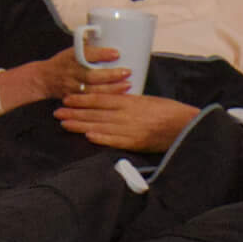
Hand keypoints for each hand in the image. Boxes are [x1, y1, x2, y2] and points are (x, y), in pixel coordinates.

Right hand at [0, 43, 131, 110]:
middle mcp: (71, 71)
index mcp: (72, 56)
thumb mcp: (73, 51)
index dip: (102, 54)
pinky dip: (104, 99)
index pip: (87, 54)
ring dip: (111, 89)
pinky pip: (90, 100)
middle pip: (91, 75)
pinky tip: (117, 97)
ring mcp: (71, 86)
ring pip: (93, 90)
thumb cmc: (63, 61)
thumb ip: (89, 48)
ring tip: (127, 85)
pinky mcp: (73, 97)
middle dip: (110, 75)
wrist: (44, 79)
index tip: (117, 53)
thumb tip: (112, 38)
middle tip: (127, 71)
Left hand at [55, 88, 195, 152]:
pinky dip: (99, 137)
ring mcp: (130, 129)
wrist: (185, 125)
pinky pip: (114, 140)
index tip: (67, 98)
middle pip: (94, 112)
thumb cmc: (169, 111)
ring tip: (64, 123)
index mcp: (129, 101)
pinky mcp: (135, 142)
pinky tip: (86, 136)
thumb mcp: (147, 100)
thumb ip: (129, 101)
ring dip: (80, 125)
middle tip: (57, 111)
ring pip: (99, 125)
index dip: (82, 98)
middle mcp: (126, 114)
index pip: (100, 98)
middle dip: (74, 112)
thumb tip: (114, 100)